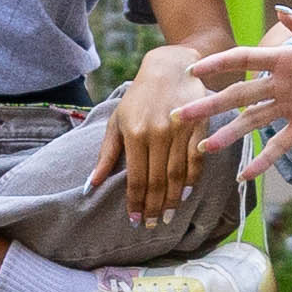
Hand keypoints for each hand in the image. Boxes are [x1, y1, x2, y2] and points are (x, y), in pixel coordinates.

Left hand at [99, 39, 220, 221]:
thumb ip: (107, 154)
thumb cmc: (139, 97)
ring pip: (178, 175)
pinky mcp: (199, 126)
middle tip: (152, 225)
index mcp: (135, 133)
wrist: (170, 66)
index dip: (136, 202)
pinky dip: (192, 180)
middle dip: (154, 207)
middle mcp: (157, 133)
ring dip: (172, 199)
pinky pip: (197, 161)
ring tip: (167, 217)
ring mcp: (180, 130)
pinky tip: (185, 194)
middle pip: (157, 181)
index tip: (135, 220)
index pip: (136, 178)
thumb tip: (91, 184)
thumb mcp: (117, 121)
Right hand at [190, 7, 291, 158]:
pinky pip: (280, 146)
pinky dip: (263, 160)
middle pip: (239, 95)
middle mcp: (281, 84)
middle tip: (181, 117)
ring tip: (205, 148)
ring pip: (252, 121)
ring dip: (229, 134)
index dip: (219, 64)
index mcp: (285, 60)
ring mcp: (291, 107)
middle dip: (210, 106)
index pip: (244, 60)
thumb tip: (282, 11)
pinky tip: (244, 176)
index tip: (192, 70)